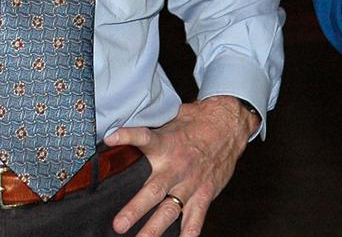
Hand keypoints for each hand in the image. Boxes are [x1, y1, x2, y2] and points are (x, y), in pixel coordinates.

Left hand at [105, 95, 258, 236]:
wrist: (230, 125)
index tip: (111, 138)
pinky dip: (188, 234)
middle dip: (135, 209)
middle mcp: (177, 167)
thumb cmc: (199, 121)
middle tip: (119, 224)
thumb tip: (122, 126)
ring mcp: (191, 183)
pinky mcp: (204, 194)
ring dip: (154, 228)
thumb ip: (150, 128)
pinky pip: (195, 219)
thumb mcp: (173, 117)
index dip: (128, 135)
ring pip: (170, 210)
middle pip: (154, 190)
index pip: (145, 137)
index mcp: (167, 144)